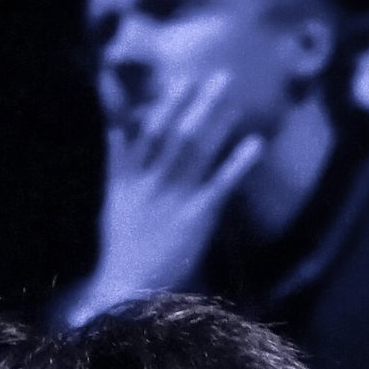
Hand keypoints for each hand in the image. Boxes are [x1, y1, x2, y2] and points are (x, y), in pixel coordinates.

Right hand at [73, 72, 262, 312]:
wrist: (127, 292)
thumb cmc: (122, 252)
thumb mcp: (112, 202)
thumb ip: (118, 158)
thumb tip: (119, 125)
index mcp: (125, 179)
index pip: (142, 132)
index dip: (163, 105)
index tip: (181, 80)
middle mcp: (148, 182)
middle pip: (173, 132)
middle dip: (195, 102)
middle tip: (220, 75)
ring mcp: (172, 198)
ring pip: (194, 149)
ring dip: (215, 120)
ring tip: (234, 98)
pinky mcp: (195, 218)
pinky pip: (219, 184)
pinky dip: (237, 162)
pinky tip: (255, 143)